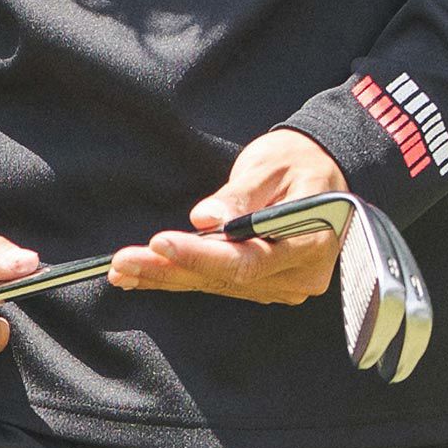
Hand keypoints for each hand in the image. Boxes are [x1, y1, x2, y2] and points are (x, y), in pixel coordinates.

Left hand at [107, 129, 349, 305]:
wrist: (324, 171)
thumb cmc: (299, 161)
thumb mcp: (273, 164)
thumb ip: (242, 194)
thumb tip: (205, 218)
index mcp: (310, 243)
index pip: (247, 260)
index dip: (201, 255)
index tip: (160, 243)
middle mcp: (299, 276)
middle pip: (226, 279)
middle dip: (170, 270)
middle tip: (123, 262)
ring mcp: (284, 285)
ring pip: (218, 285)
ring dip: (168, 277)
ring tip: (123, 270)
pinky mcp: (266, 284)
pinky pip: (220, 283)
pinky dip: (182, 277)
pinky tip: (145, 277)